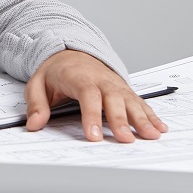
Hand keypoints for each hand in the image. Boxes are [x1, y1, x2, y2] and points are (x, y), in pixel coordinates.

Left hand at [24, 49, 167, 142]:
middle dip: (120, 120)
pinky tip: (160, 128)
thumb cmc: (55, 72)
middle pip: (113, 99)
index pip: (87, 95)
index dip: (91, 115)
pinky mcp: (124, 90)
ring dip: (142, 118)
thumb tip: (33, 125)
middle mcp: (101, 80)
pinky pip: (139, 102)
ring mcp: (115, 84)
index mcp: (78, 77)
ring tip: (151, 135)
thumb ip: (36, 105)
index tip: (93, 135)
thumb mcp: (37, 84)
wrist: (70, 53)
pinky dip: (151, 115)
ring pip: (130, 100)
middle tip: (126, 139)